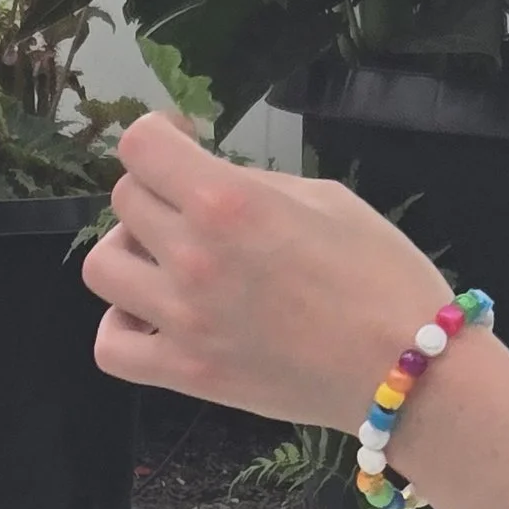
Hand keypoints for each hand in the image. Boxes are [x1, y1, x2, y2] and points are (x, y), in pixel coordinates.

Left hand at [82, 115, 453, 431]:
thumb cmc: (382, 276)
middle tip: (193, 210)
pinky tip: (155, 317)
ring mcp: (182, 320)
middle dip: (157, 194)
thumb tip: (210, 180)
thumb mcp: (326, 198)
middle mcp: (192, 256)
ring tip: (168, 265)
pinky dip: (122, 327)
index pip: (140, 147)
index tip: (183, 145)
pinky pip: (110, 346)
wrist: (405, 372)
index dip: (159, 136)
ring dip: (131, 256)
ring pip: (104, 267)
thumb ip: (255, 185)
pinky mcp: (185, 372)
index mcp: (228, 201)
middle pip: (125, 201)